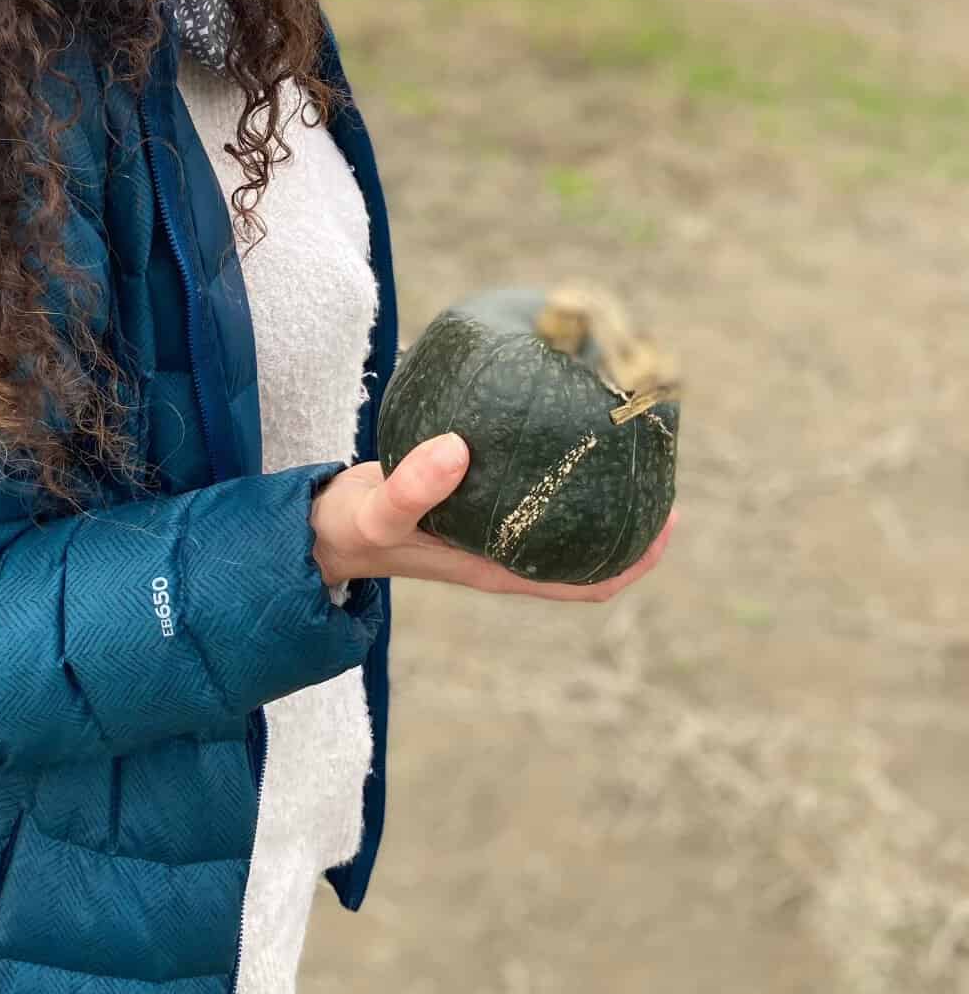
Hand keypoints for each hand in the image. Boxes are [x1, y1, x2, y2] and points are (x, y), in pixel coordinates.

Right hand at [311, 433, 677, 600]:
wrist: (322, 524)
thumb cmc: (354, 526)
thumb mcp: (379, 510)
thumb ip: (411, 486)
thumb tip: (457, 448)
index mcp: (499, 567)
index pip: (587, 582)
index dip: (636, 559)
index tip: (671, 518)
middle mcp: (506, 548)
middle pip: (589, 544)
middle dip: (633, 513)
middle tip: (662, 457)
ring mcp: (493, 523)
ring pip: (565, 511)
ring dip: (598, 481)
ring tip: (625, 430)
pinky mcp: (474, 494)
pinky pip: (532, 480)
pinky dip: (555, 455)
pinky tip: (554, 410)